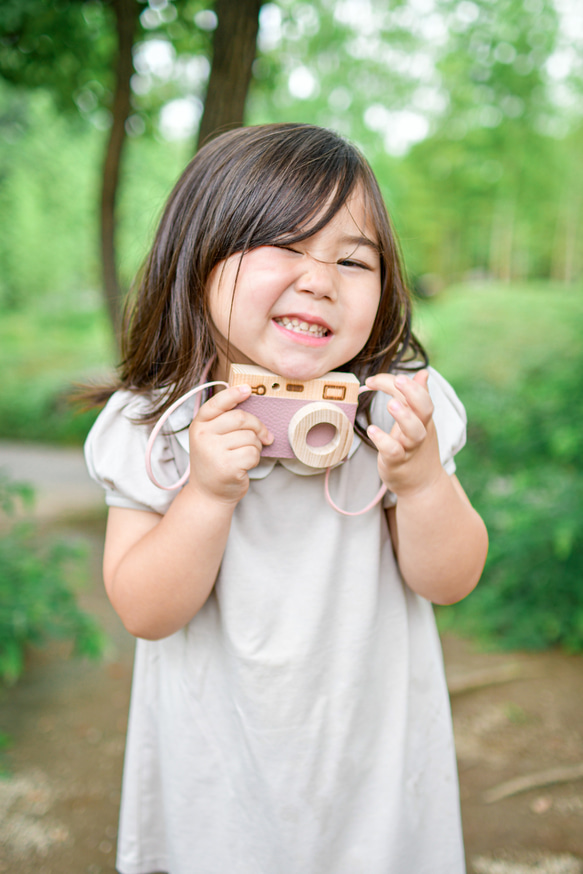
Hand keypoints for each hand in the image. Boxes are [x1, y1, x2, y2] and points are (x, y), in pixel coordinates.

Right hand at [186, 385, 272, 504]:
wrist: (208, 494)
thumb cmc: (215, 462)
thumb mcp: (212, 438)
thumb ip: (224, 421)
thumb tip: (250, 402)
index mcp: (199, 425)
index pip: (217, 402)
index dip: (234, 394)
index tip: (247, 389)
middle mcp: (203, 436)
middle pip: (241, 418)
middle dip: (257, 426)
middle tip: (263, 436)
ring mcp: (213, 451)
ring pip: (250, 437)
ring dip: (256, 446)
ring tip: (246, 454)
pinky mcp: (226, 466)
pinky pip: (253, 453)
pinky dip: (255, 459)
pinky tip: (245, 465)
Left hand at [364, 370, 443, 497]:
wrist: (422, 486)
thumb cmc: (417, 449)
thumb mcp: (420, 422)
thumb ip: (418, 397)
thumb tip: (423, 373)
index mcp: (423, 419)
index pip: (419, 394)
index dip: (402, 383)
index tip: (373, 380)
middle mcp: (420, 431)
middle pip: (424, 409)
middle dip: (413, 393)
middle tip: (398, 380)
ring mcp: (410, 448)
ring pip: (414, 431)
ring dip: (404, 416)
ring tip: (390, 403)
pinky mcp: (397, 463)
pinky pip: (394, 451)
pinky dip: (384, 441)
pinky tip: (373, 430)